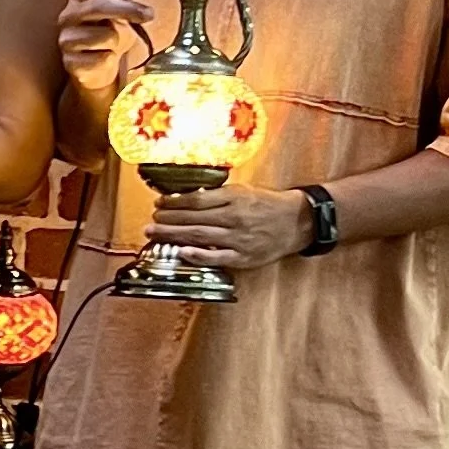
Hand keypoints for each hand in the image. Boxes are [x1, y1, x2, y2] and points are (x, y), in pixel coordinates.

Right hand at [57, 0, 155, 101]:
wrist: (94, 69)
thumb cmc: (107, 35)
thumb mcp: (117, 15)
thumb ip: (124, 1)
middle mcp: (68, 16)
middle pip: (99, 6)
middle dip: (128, 8)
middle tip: (149, 14)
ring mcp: (66, 39)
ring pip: (106, 35)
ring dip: (118, 41)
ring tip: (114, 45)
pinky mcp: (70, 62)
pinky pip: (103, 58)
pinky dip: (111, 59)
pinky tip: (106, 59)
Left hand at [143, 186, 315, 274]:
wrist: (297, 222)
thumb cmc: (268, 205)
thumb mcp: (245, 191)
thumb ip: (219, 196)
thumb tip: (190, 198)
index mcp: (235, 198)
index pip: (196, 200)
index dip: (174, 202)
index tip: (159, 204)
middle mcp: (235, 217)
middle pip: (194, 219)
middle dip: (168, 220)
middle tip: (151, 221)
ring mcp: (239, 238)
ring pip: (200, 236)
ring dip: (174, 235)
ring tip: (156, 234)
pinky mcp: (244, 257)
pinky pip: (217, 257)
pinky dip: (198, 255)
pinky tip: (182, 252)